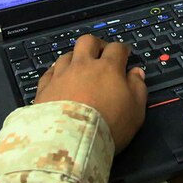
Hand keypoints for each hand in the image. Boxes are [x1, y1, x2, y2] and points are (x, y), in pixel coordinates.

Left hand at [35, 34, 146, 150]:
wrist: (70, 141)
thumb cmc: (108, 125)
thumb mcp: (136, 110)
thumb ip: (138, 88)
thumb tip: (136, 72)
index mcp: (107, 68)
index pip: (117, 48)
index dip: (123, 49)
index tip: (125, 55)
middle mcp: (82, 66)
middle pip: (88, 42)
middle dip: (97, 45)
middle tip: (101, 55)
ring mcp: (60, 76)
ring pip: (67, 55)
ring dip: (75, 58)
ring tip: (79, 69)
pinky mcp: (44, 88)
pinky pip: (49, 72)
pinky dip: (57, 73)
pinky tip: (59, 80)